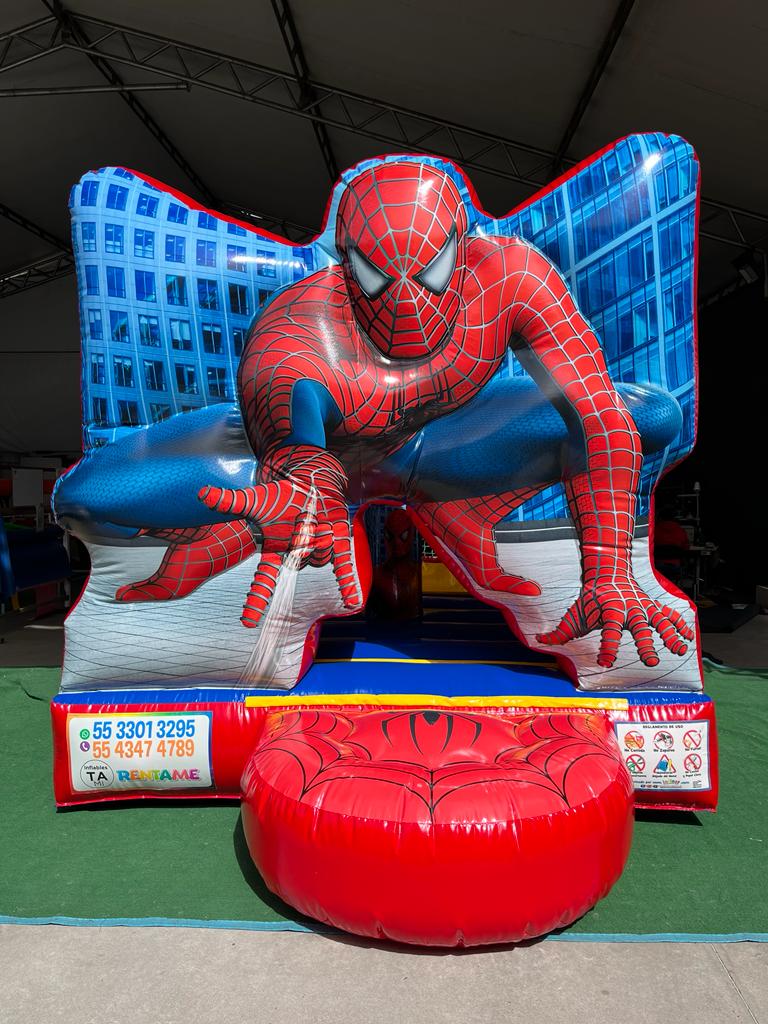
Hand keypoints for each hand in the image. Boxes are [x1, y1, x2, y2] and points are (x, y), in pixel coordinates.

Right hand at [199, 479, 360, 626]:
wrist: (309, 483)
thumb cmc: (281, 495)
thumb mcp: (254, 499)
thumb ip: (230, 502)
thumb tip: (201, 494)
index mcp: (276, 550)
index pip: (264, 580)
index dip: (256, 601)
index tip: (247, 622)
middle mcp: (297, 555)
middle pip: (301, 561)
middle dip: (305, 543)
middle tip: (305, 523)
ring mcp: (318, 550)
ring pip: (320, 556)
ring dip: (321, 538)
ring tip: (318, 518)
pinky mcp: (338, 542)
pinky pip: (342, 565)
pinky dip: (347, 581)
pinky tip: (352, 601)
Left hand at [536, 571, 693, 667]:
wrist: (609, 571)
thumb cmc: (590, 598)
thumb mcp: (574, 613)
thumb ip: (559, 631)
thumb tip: (538, 641)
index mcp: (610, 613)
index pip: (609, 633)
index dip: (607, 647)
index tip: (604, 662)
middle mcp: (630, 610)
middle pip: (640, 629)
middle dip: (646, 645)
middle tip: (651, 662)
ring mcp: (645, 608)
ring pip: (661, 622)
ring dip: (670, 635)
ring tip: (679, 650)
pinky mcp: (654, 607)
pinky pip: (671, 615)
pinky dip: (681, 624)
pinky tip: (688, 637)